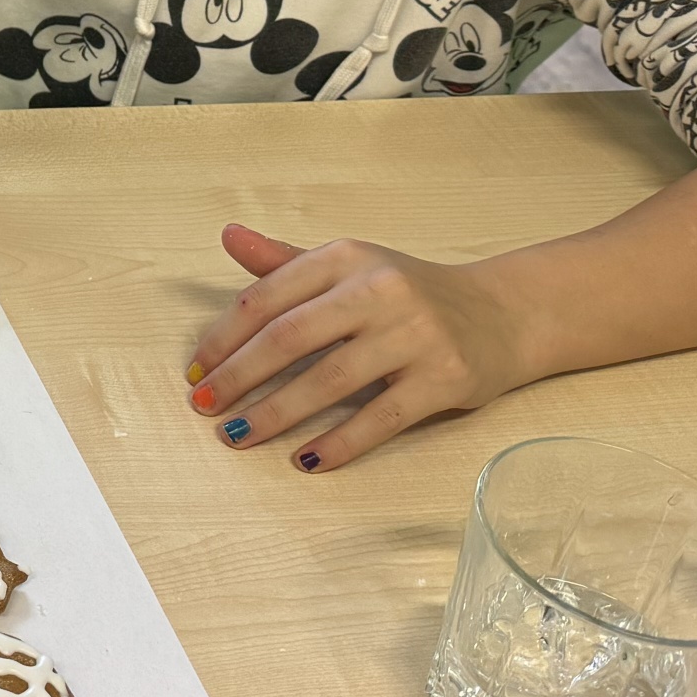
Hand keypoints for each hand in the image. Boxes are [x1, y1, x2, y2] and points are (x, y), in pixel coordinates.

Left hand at [184, 224, 532, 470]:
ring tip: (239, 436)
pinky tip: (306, 460)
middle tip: (205, 407)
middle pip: (290, 338)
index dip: (224, 338)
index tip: (195, 371)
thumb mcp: (348, 267)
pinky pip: (379, 419)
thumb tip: (227, 236)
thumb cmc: (407, 293)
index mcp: (345, 258)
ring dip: (275, 414)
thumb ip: (284, 261)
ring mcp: (414, 334)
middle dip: (239, 376)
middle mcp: (379, 290)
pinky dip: (338, 443)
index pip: (267, 297)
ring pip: (329, 381)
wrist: (501, 313)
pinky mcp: (444, 378)